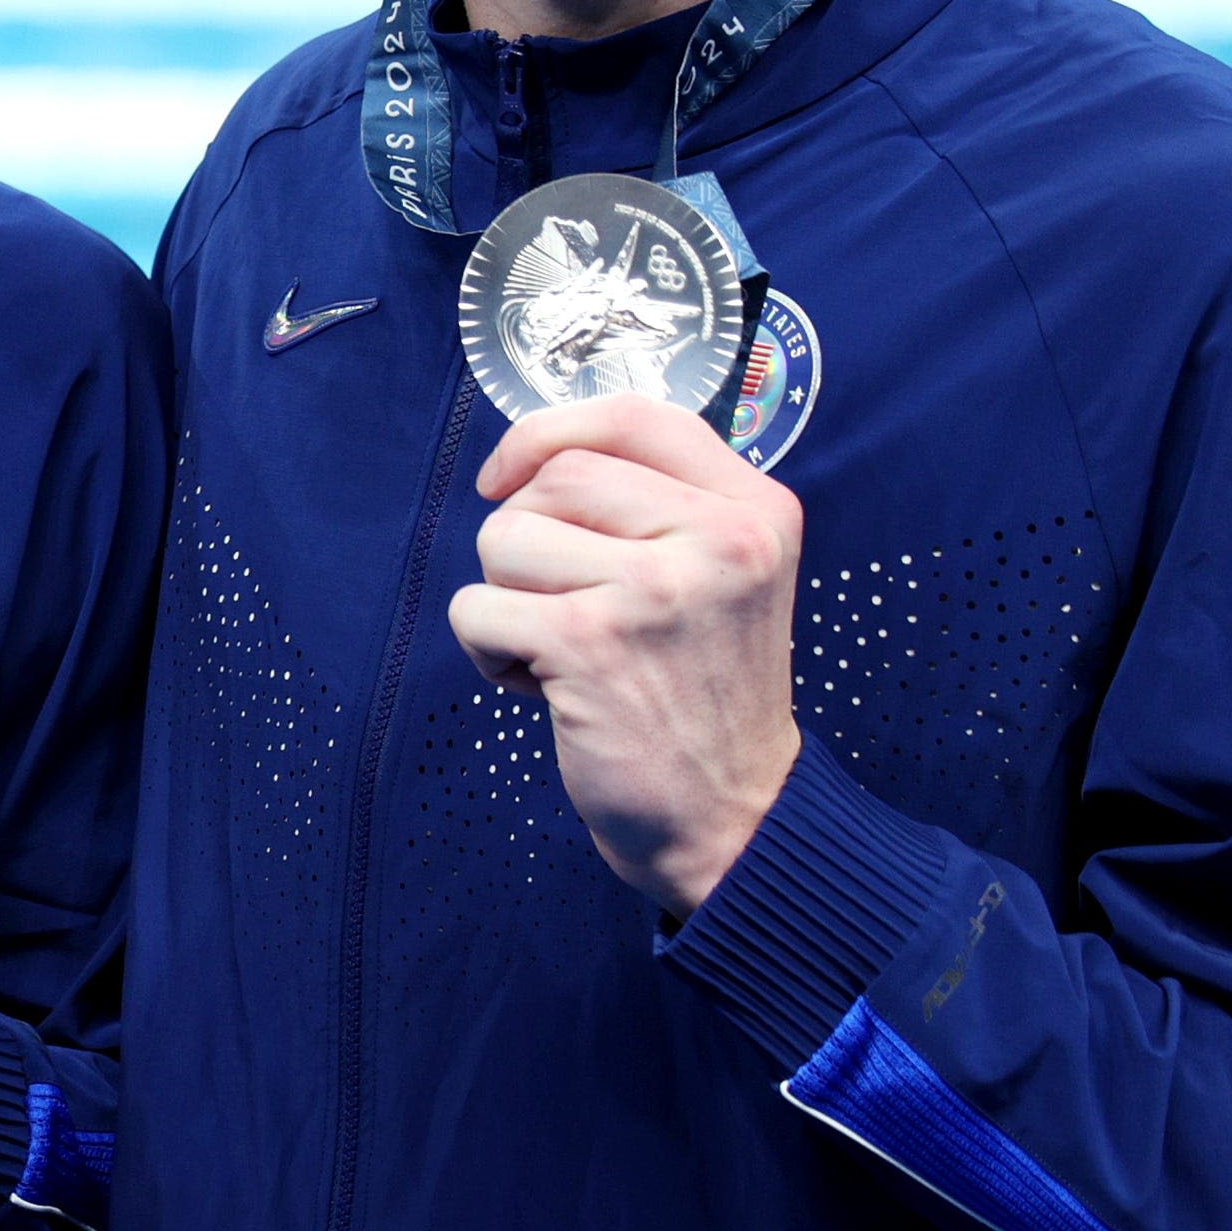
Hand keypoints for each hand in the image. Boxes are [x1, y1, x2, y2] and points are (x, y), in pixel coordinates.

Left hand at [442, 394, 802, 915]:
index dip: (548, 433)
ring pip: (504, 538)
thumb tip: (532, 454)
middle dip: (524, 538)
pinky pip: (476, 606)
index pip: (633, 414)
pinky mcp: (591, 644)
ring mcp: (657, 589)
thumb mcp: (720, 576)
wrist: (731, 815)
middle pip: (554, 477)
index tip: (507, 476)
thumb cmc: (701, 692)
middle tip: (560, 604)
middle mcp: (721, 538)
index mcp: (755, 508)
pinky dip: (488, 649)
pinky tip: (546, 686)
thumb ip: (654, 504)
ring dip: (507, 598)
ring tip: (564, 650)